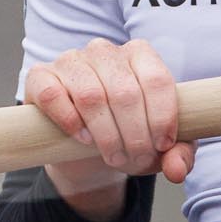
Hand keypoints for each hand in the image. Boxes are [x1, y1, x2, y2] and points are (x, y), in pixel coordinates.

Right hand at [26, 38, 195, 218]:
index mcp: (139, 54)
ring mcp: (71, 60)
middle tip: (135, 159)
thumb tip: (177, 170)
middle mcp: (104, 51)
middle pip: (125, 92)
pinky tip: (82, 138)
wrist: (85, 145)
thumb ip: (179, 155)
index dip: (162, 117)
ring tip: (113, 155)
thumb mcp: (161, 147)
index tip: (162, 145)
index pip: (156, 79)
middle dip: (134, 135)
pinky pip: (53, 95)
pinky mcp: (41, 76)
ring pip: (91, 96)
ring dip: (106, 135)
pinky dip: (70, 121)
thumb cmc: (129, 135)